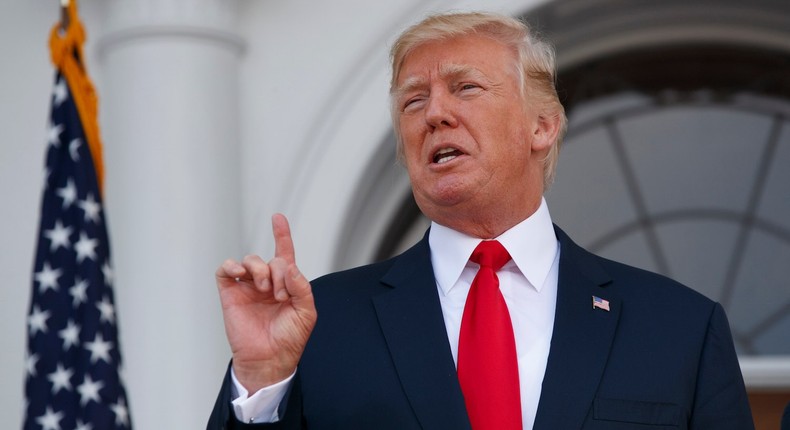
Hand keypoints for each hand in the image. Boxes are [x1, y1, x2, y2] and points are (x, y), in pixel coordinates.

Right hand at [216, 213, 316, 392]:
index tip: (277, 218)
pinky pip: (226, 270)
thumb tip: (289, 267)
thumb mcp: (306, 312)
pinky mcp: (230, 294)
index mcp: (285, 284)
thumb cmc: (289, 338)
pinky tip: (241, 274)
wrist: (270, 359)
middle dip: (278, 272)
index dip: (281, 234)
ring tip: (266, 289)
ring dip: (260, 270)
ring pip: (250, 260)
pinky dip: (232, 266)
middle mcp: (266, 282)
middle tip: (281, 295)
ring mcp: (247, 287)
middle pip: (270, 259)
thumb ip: (302, 287)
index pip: (283, 253)